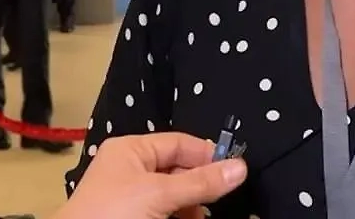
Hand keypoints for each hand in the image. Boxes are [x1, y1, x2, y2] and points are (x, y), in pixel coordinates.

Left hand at [54, 133, 246, 218]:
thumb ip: (200, 182)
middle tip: (219, 199)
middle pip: (177, 168)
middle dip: (199, 185)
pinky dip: (177, 215)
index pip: (179, 143)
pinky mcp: (129, 216)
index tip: (234, 171)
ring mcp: (129, 195)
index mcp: (131, 150)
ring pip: (172, 193)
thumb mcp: (159, 195)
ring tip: (201, 216)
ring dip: (190, 205)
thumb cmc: (113, 214)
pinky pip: (162, 210)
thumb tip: (242, 167)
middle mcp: (130, 168)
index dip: (207, 155)